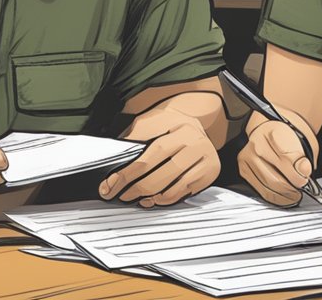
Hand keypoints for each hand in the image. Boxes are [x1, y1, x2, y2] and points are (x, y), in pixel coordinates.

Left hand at [98, 103, 219, 206]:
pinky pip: (184, 191)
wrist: (195, 122)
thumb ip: (134, 138)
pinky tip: (152, 199)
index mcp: (179, 125)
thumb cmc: (168, 124)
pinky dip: (166, 198)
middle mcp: (196, 141)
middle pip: (162, 172)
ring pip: (173, 185)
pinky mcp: (210, 172)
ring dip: (149, 196)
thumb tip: (115, 161)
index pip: (151, 153)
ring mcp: (206, 157)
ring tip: (132, 198)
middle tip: (118, 194)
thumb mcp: (149, 122)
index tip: (111, 184)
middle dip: (136, 187)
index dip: (129, 172)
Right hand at [237, 117, 318, 206]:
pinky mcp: (244, 169)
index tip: (306, 176)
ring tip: (294, 193)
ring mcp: (248, 157)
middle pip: (277, 178)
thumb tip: (303, 171)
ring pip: (269, 187)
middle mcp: (257, 145)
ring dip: (285, 194)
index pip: (289, 160)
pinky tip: (284, 195)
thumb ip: (303, 158)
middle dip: (293, 187)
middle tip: (301, 186)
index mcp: (274, 133)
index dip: (301, 173)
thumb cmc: (287, 137)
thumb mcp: (302, 141)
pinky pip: (261, 190)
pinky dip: (276, 197)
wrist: (270, 130)